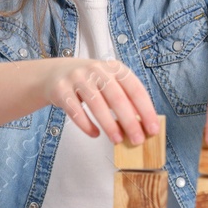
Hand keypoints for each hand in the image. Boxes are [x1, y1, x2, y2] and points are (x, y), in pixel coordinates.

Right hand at [40, 57, 159, 144]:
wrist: (55, 73)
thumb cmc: (89, 82)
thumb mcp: (109, 83)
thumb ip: (125, 98)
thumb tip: (143, 122)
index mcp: (114, 67)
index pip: (135, 88)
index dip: (146, 110)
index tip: (152, 128)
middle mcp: (96, 69)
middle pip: (116, 98)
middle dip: (129, 122)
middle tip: (137, 140)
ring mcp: (77, 78)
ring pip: (96, 104)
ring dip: (109, 125)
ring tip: (117, 140)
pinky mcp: (61, 90)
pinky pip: (76, 111)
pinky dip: (87, 125)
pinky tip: (95, 134)